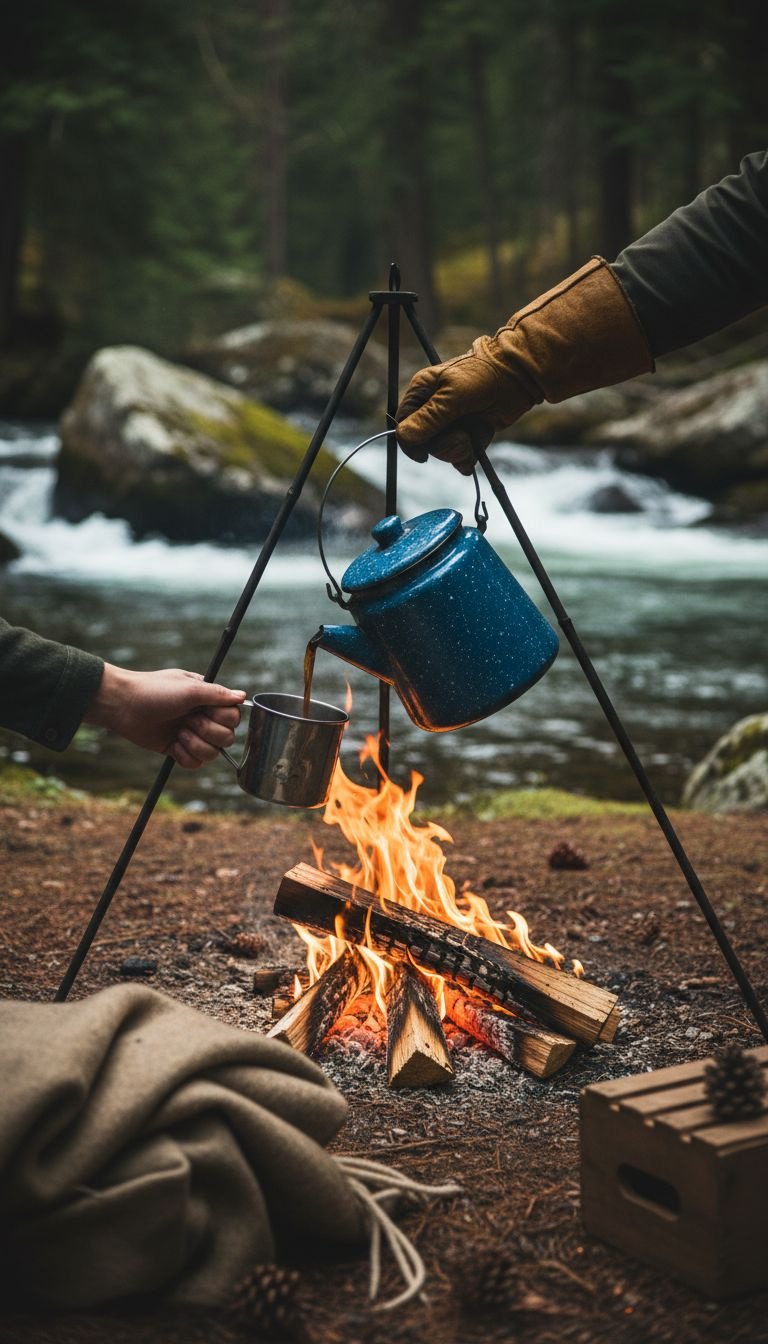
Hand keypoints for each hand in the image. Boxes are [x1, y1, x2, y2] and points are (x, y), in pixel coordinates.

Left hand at [84, 665, 246, 768]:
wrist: (123, 706)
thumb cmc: (154, 691)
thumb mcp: (189, 688)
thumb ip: (217, 694)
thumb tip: (244, 696)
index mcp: (207, 699)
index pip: (234, 717)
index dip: (223, 719)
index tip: (204, 710)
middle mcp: (203, 717)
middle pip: (227, 738)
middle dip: (207, 732)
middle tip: (187, 720)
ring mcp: (191, 735)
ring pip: (213, 754)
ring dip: (196, 745)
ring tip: (178, 733)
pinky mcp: (178, 749)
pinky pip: (195, 763)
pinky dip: (185, 756)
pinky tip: (172, 745)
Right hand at [395, 258, 653, 475]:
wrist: (519, 376)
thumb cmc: (483, 376)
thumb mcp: (452, 396)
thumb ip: (428, 419)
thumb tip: (404, 437)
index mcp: (422, 392)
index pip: (404, 425)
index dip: (412, 442)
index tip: (424, 454)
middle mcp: (434, 408)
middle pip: (424, 443)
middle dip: (444, 444)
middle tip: (461, 435)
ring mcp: (452, 422)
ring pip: (444, 451)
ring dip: (459, 449)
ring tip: (473, 434)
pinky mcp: (470, 433)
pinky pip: (461, 455)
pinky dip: (469, 456)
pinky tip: (477, 447)